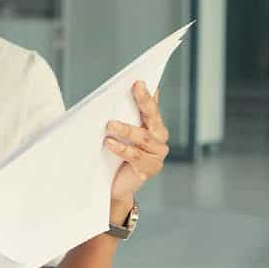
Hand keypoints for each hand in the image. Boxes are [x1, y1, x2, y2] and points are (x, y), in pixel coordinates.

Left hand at [104, 81, 169, 207]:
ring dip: (126, 129)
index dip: (147, 94)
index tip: (138, 81)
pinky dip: (121, 148)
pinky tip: (109, 143)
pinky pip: (135, 156)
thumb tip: (122, 93)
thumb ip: (126, 116)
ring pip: (143, 137)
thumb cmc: (117, 156)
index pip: (152, 107)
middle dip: (143, 101)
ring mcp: (157, 155)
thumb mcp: (121, 134)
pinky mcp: (149, 169)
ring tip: (109, 125)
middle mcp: (160, 139)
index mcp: (155, 127)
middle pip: (152, 117)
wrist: (115, 186)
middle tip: (134, 88)